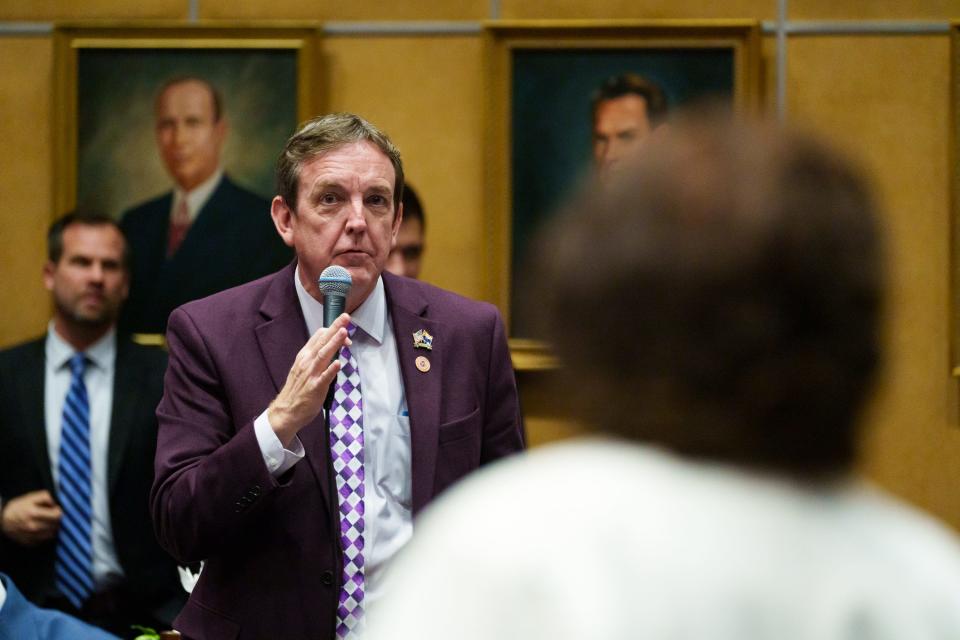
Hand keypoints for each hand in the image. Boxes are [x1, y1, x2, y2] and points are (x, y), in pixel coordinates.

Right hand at [1, 489, 61, 545]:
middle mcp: (33, 526)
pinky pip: (44, 540)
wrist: (3, 519)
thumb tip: (56, 503)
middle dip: (57, 519)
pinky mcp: (29, 543)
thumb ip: (46, 497)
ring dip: (53, 527)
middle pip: (56, 525)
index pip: (57, 516)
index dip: (59, 511)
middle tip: (52, 515)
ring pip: (52, 534)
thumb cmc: (19, 507)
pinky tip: (41, 528)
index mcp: (33, 513)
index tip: (55, 509)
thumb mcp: (31, 497)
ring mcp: (31, 536)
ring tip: (47, 522)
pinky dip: (46, 535)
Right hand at [268, 313, 350, 446]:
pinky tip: (339, 363)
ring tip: (344, 333)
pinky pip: (324, 377)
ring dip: (334, 343)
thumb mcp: (304, 368)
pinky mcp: (315, 387)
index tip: (344, 328)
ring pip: (324, 355)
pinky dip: (331, 369)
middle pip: (322, 341)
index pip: (318, 336)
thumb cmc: (298, 389)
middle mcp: (307, 362)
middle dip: (335, 328)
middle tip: (346, 317)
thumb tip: (332, 348)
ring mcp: (311, 374)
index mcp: (305, 356)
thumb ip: (317, 357)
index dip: (332, 330)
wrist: (286, 410)